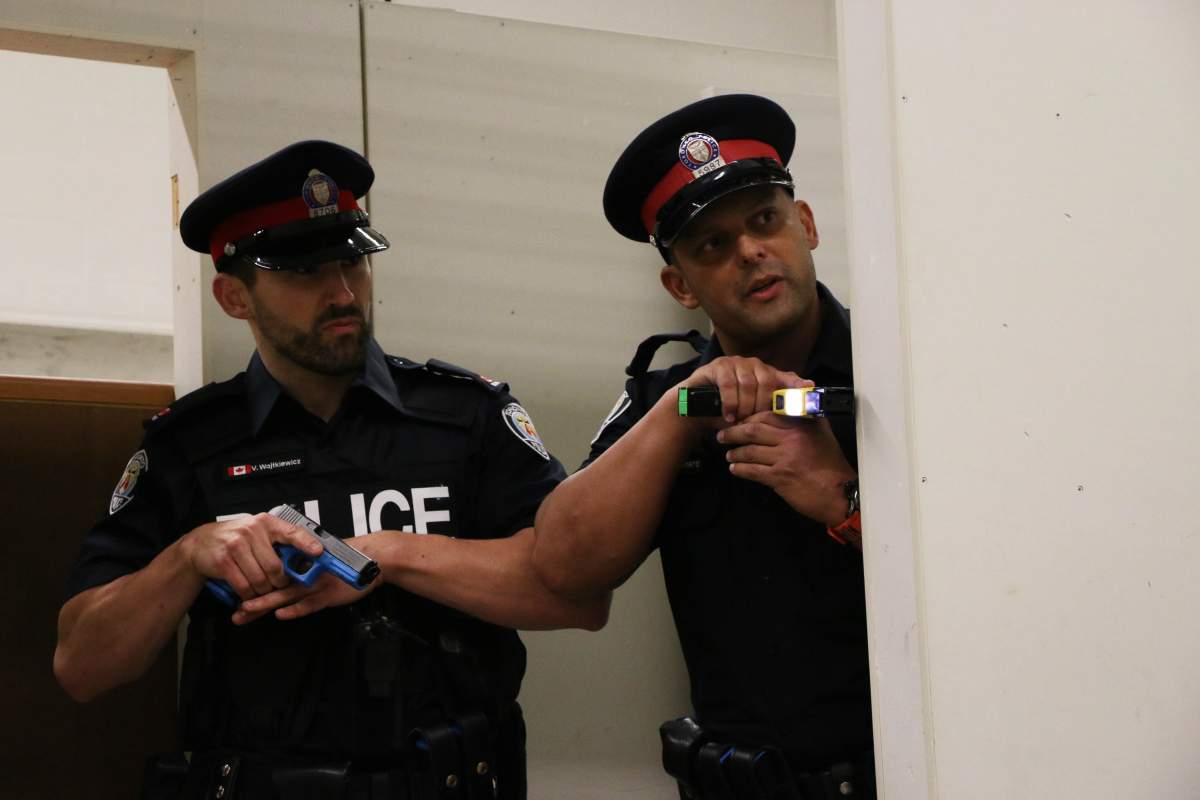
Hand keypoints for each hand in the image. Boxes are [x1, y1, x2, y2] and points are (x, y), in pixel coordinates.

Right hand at [181, 513, 323, 601]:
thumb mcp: (257, 532)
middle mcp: (252, 531)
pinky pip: (243, 586)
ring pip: (260, 579)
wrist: (200, 543)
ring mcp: (236, 545)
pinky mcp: (223, 561)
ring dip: (263, 591)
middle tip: (279, 586)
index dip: (306, 543)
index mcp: (265, 523)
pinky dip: (248, 594)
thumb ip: (277, 541)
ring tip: (262, 590)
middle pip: (275, 566)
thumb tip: (305, 557)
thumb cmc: (235, 539)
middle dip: (279, 582)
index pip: (291, 531)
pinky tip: (248, 593)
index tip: (319, 552)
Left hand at [231, 531, 390, 623]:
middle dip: (254, 602)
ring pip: (286, 596)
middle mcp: (304, 576)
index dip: (255, 587)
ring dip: (266, 603)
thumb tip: (283, 574)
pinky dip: (296, 609)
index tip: (235, 597)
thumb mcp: (321, 563)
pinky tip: (281, 615)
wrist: (369, 559)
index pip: (272, 578)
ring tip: (246, 610)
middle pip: (274, 589)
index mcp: (300, 568)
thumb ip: (304, 570)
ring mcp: (315, 586)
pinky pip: (309, 604)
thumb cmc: (345, 561)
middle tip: (235, 612)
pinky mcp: (328, 595)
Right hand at [680, 356, 809, 422]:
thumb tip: (797, 414)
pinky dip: (730, 402)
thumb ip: (771, 414)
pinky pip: (729, 383)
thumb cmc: (728, 414)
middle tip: (754, 420)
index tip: (810, 389)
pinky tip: (728, 415)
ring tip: (739, 419)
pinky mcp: (719, 366)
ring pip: (748, 383)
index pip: (787, 377)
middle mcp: (754, 366)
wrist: (697, 412)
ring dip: (744, 406)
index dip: (798, 383)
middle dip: (762, 405)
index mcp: (767, 376)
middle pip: (768, 382)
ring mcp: (736, 363)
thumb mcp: (753, 417)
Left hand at [718, 411, 855, 525]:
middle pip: (753, 430)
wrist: (839, 492)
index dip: (748, 418)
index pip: (766, 414)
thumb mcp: (822, 433)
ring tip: (729, 455)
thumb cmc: (831, 464)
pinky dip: (740, 469)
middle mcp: (791, 437)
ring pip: (750, 451)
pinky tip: (735, 469)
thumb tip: (788, 406)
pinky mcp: (780, 477)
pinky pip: (753, 471)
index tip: (738, 422)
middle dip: (733, 432)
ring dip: (735, 453)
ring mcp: (784, 457)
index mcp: (800, 423)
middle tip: (723, 436)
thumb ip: (806, 417)